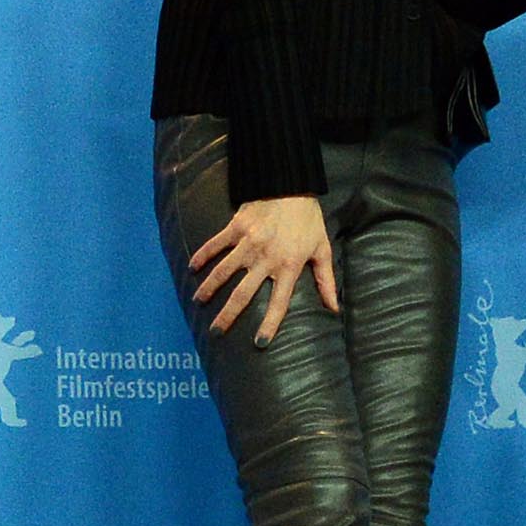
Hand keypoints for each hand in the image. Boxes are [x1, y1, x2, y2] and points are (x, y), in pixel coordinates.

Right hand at [189, 195, 337, 344]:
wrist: (291, 183)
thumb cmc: (308, 219)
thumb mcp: (322, 249)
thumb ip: (326, 280)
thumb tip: (333, 308)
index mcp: (288, 266)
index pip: (279, 302)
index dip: (270, 324)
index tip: (260, 342)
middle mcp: (265, 259)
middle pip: (243, 294)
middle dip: (228, 315)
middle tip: (216, 332)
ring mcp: (248, 243)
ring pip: (223, 271)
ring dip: (209, 289)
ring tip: (198, 303)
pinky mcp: (236, 228)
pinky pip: (215, 244)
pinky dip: (202, 256)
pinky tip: (192, 269)